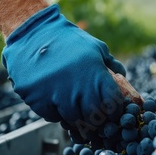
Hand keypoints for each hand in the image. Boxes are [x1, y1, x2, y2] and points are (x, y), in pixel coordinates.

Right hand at [1, 4, 126, 136]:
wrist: (32, 34)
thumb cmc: (67, 40)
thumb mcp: (94, 47)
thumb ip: (111, 63)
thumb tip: (123, 77)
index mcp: (95, 74)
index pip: (112, 104)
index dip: (114, 111)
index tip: (112, 112)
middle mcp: (77, 87)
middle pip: (93, 117)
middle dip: (96, 118)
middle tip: (94, 115)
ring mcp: (56, 96)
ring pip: (73, 120)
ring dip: (76, 116)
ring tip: (75, 105)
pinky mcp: (37, 100)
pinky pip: (53, 116)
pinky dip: (56, 112)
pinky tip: (55, 99)